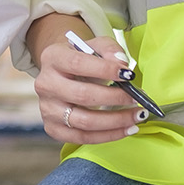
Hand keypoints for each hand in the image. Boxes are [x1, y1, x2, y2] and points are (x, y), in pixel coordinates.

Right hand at [25, 13, 146, 145]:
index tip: (129, 74)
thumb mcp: (94, 46)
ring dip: (116, 121)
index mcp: (52, 58)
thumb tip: (122, 63)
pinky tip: (126, 128)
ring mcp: (47, 109)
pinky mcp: (53, 128)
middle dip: (116, 98)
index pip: (78, 64)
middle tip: (137, 98)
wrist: (62, 74)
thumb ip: (109, 49)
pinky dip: (109, 135)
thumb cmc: (82, 59)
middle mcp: (46, 84)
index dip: (105, 70)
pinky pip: (83, 138)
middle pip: (83, 95)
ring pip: (85, 121)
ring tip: (137, 116)